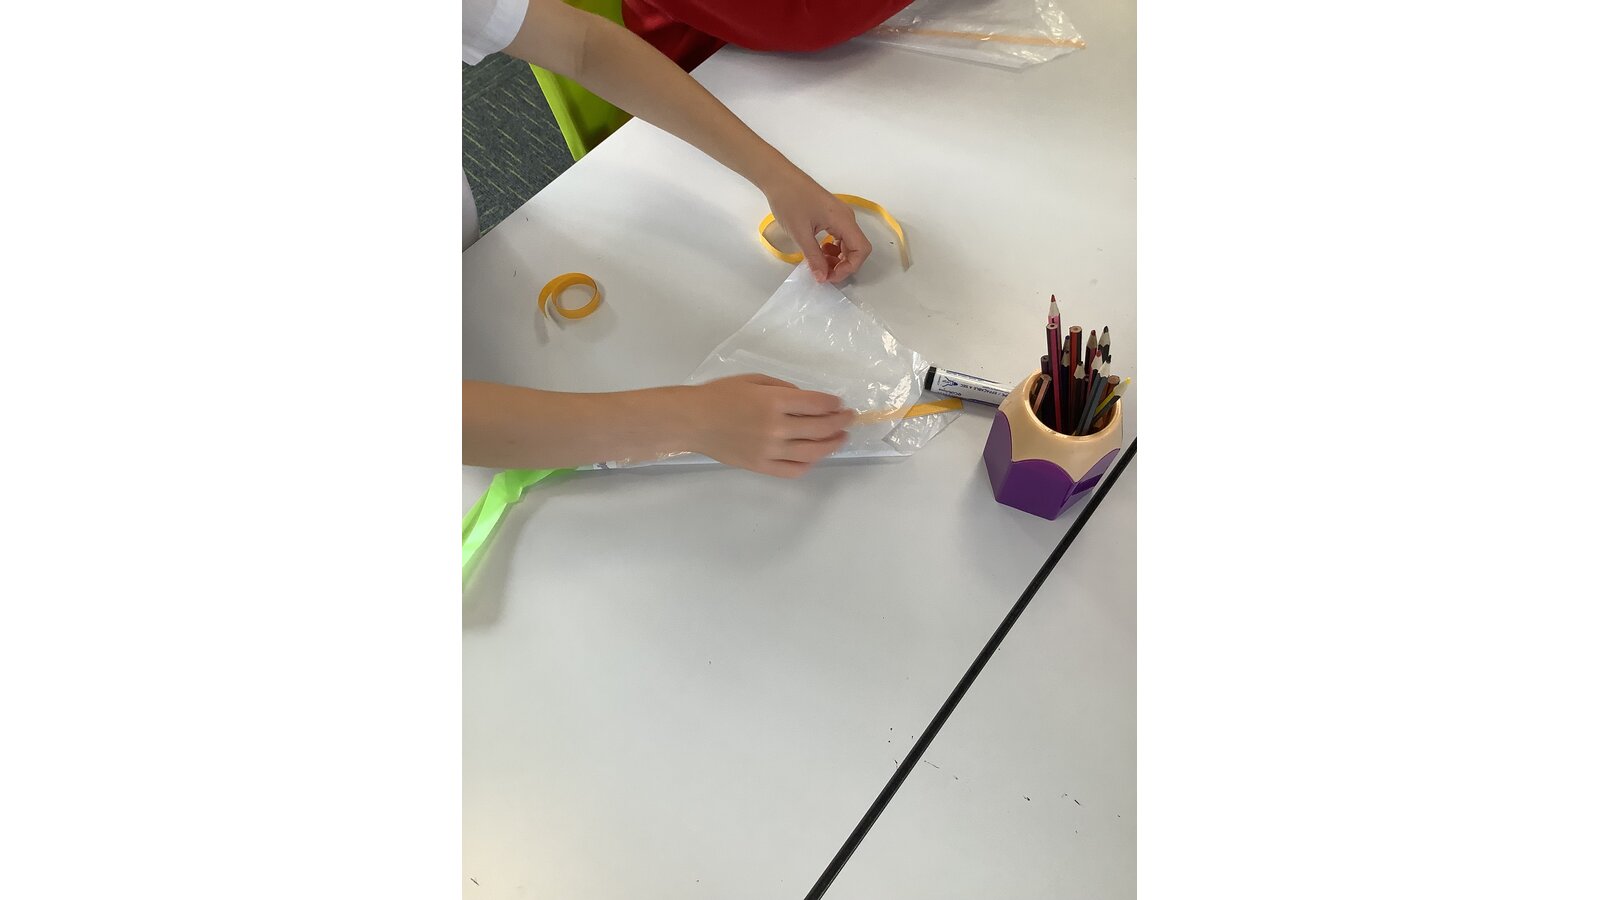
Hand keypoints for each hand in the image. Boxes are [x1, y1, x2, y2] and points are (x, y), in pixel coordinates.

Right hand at [675, 374, 855, 477]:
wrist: (692, 420)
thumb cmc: (720, 395)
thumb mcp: (754, 380)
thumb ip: (783, 388)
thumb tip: (806, 400)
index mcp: (774, 402)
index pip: (817, 405)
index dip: (834, 405)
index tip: (840, 404)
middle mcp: (776, 428)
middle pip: (820, 428)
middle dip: (839, 423)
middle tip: (848, 419)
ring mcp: (769, 450)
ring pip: (812, 451)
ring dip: (832, 445)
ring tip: (840, 438)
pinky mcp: (761, 466)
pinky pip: (793, 470)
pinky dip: (808, 464)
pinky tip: (814, 456)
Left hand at [763, 174, 871, 283]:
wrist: (779, 178)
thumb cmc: (789, 201)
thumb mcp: (800, 233)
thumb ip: (814, 257)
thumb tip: (822, 278)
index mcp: (844, 220)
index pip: (861, 250)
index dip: (849, 268)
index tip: (829, 276)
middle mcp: (847, 217)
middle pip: (857, 248)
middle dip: (843, 265)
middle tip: (823, 273)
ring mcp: (840, 215)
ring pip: (848, 243)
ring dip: (837, 258)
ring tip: (819, 263)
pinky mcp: (831, 215)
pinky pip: (840, 236)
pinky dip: (832, 248)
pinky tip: (818, 251)